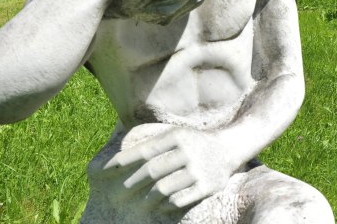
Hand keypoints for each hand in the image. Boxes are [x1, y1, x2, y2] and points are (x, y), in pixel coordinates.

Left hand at [101, 125, 239, 212]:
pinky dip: (166, 204)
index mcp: (177, 136)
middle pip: (152, 171)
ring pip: (164, 188)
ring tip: (140, 202)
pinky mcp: (208, 186)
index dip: (123, 161)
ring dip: (148, 197)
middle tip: (118, 193)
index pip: (144, 150)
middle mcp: (188, 151)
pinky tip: (160, 205)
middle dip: (131, 183)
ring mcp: (199, 169)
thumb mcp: (175, 133)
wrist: (230, 147)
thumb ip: (152, 140)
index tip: (106, 170)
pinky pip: (180, 199)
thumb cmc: (193, 142)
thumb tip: (120, 151)